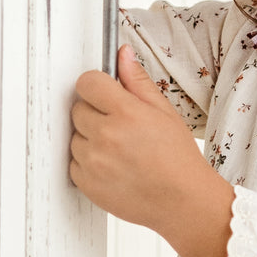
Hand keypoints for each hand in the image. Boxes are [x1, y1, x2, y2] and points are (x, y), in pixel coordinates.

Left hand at [71, 45, 233, 256]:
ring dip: (91, 138)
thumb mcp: (164, 112)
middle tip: (120, 125)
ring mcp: (93, 162)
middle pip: (78, 109)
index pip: (88, 82)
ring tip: (120, 149)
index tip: (105, 93)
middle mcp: (105, 136)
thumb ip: (137, 81)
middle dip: (95, 112)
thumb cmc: (178, 158)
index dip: (97, 85)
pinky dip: (88, 162)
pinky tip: (114, 165)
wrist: (182, 201)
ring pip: (75, 136)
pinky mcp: (86, 184)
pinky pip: (73, 162)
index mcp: (125, 113)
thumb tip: (122, 54)